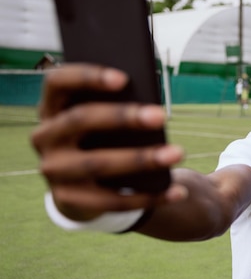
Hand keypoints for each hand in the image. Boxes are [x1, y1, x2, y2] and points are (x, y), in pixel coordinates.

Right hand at [30, 64, 185, 220]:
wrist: (80, 185)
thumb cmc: (101, 136)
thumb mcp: (101, 119)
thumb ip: (116, 106)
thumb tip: (151, 108)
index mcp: (51, 107)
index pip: (58, 82)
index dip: (87, 77)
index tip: (124, 78)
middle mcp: (45, 137)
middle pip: (80, 120)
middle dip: (123, 117)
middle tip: (161, 115)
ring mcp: (53, 171)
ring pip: (97, 164)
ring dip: (141, 159)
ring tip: (177, 153)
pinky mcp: (68, 200)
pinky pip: (111, 201)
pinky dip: (149, 197)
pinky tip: (178, 191)